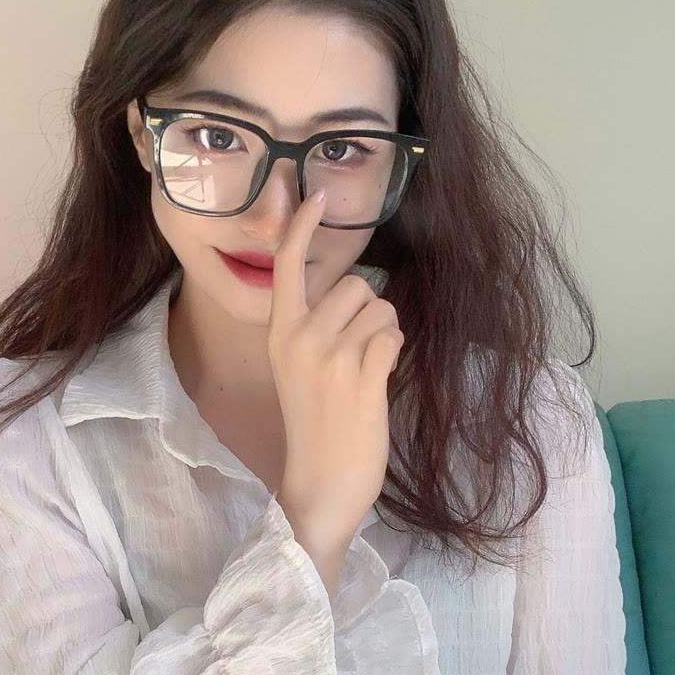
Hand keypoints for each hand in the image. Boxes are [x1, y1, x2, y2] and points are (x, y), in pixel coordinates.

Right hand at [268, 188, 403, 554]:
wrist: (320, 481)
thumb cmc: (315, 424)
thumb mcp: (297, 368)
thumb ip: (315, 328)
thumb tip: (356, 292)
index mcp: (280, 333)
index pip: (289, 266)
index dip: (302, 227)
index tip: (315, 193)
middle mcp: (301, 337)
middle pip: (355, 284)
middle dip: (367, 311)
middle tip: (355, 355)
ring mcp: (332, 356)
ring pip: (381, 309)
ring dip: (384, 334)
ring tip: (365, 372)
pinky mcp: (363, 376)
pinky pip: (393, 335)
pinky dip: (393, 353)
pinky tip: (377, 382)